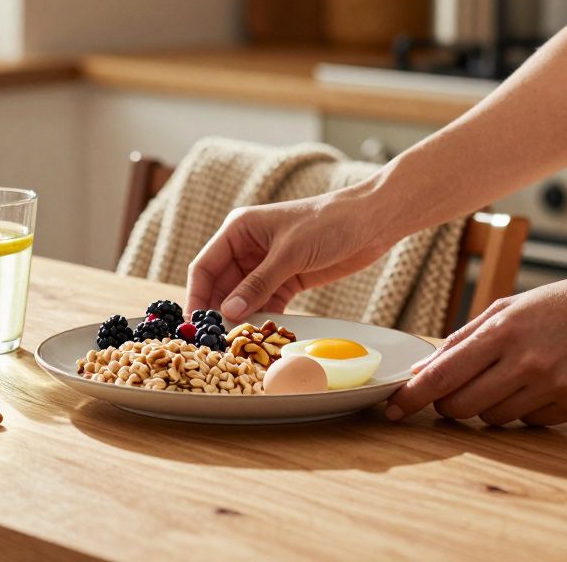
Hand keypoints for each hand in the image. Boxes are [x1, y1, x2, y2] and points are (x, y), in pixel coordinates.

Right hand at [186, 185, 395, 321]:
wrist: (372, 222)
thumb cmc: (328, 223)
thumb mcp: (289, 254)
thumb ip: (258, 284)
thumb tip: (229, 312)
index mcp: (239, 230)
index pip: (205, 266)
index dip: (197, 295)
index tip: (195, 324)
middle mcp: (247, 248)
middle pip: (222, 285)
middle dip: (219, 312)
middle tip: (217, 340)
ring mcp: (267, 265)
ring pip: (243, 298)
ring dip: (242, 319)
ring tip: (237, 344)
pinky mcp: (287, 279)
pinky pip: (266, 303)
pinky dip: (264, 319)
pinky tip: (262, 337)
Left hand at [385, 274, 566, 425]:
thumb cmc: (565, 304)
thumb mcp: (510, 308)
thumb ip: (463, 339)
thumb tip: (421, 371)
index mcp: (503, 331)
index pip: (442, 375)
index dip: (412, 397)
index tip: (392, 409)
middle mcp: (526, 362)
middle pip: (460, 406)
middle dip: (448, 404)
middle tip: (452, 392)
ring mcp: (552, 387)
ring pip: (492, 419)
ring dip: (487, 406)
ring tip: (509, 377)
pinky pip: (528, 423)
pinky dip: (524, 409)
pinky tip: (541, 383)